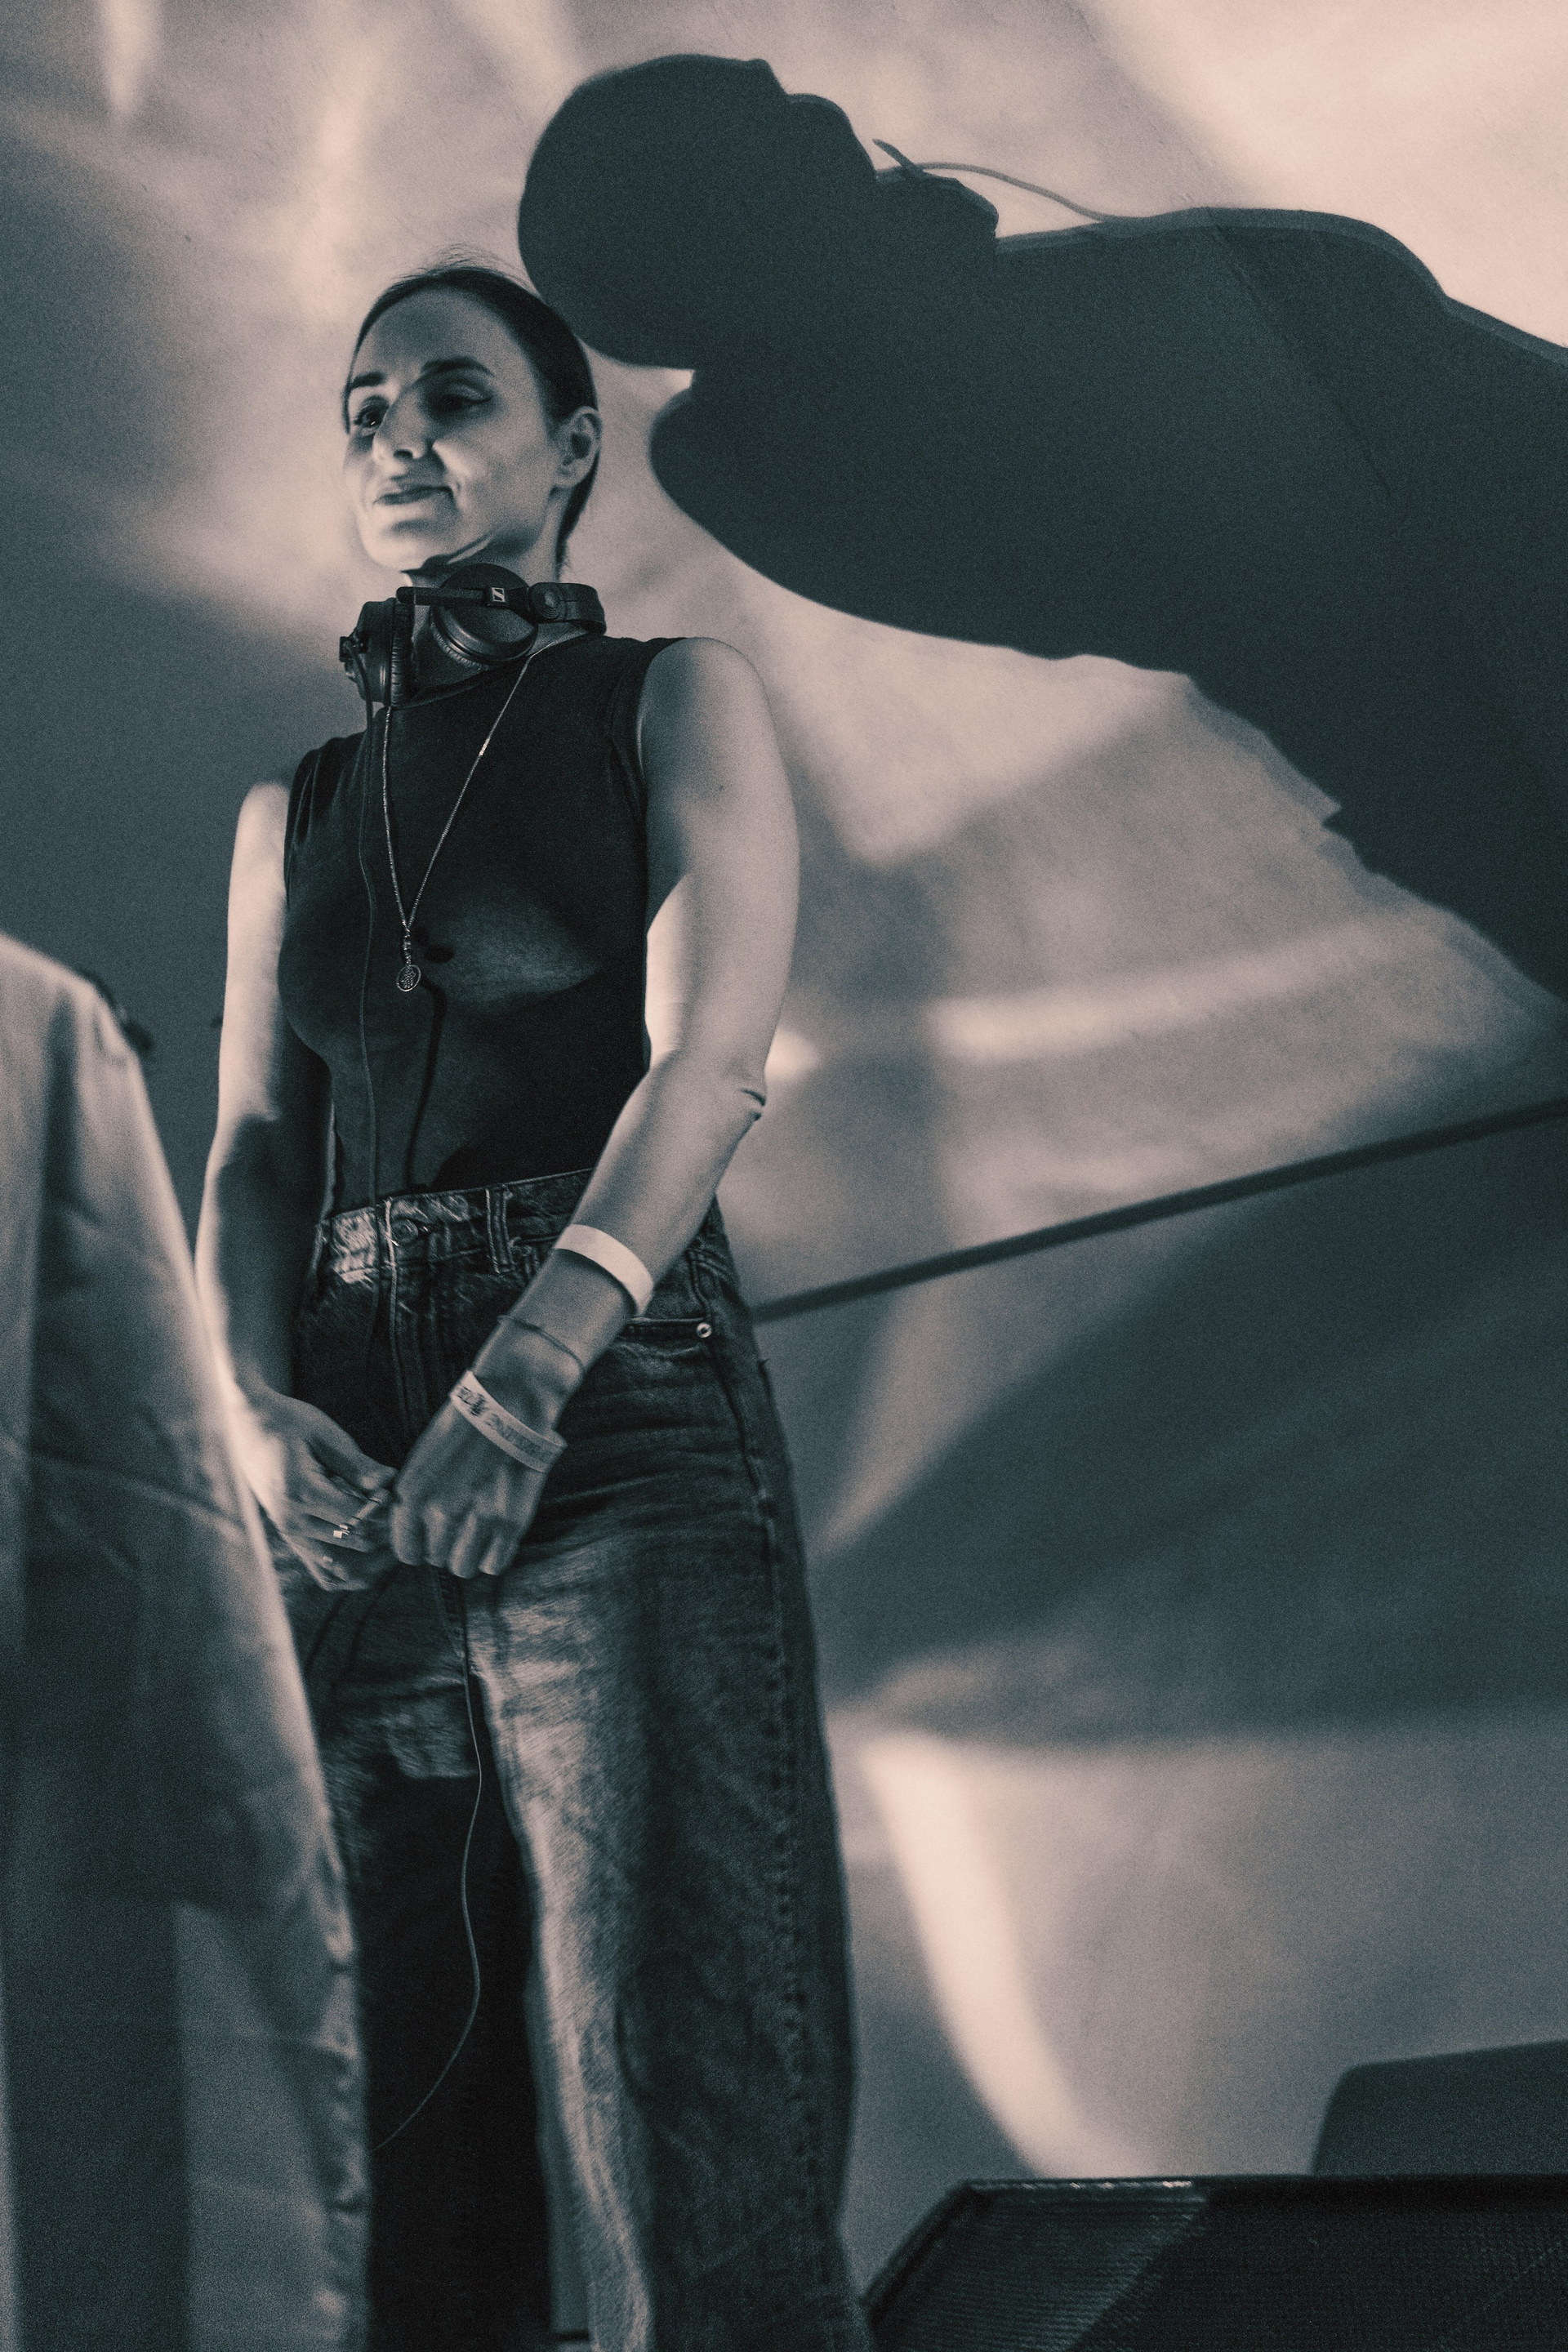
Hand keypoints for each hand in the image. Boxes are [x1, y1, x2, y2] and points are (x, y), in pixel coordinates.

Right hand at [227, 1384, 394, 1589]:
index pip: (357, 1517)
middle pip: (354, 1543)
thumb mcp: (325, 1435)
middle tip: (401, 1510)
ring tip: (389, 1526)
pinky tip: (369, 1542)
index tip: (400, 1491)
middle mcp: (291, 1521)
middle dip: (383, 1530)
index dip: (386, 1509)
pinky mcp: (289, 1537)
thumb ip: (357, 1464)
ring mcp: (287, 1533)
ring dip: (370, 1551)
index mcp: (300, 1493)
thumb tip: (389, 1482)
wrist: (249, 1427)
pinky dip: (350, 1564)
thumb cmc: (290, 1423)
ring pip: (341, 1564)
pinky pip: (323, 1569)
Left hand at [392, 1326, 577, 1578]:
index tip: (431, 1536)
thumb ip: (417, 1500)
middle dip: (446, 1546)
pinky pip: (494, 1564)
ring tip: (479, 1531)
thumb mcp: (424, 1460)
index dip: (420, 1546)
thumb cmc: (465, 1428)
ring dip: (469, 1554)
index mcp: (412, 1495)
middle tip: (461, 1525)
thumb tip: (417, 1533)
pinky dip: (494, 1556)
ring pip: (462, 1567)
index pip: (406, 1551)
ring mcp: (475, 1519)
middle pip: (436, 1559)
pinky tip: (497, 1537)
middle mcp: (439, 1512)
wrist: (508, 1401)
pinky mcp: (509, 1521)